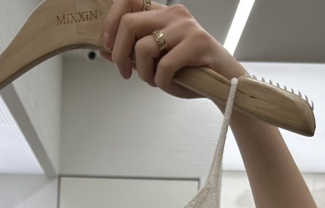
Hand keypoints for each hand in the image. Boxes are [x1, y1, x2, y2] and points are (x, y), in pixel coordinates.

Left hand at [101, 1, 244, 97]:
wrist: (221, 81)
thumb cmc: (187, 71)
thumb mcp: (153, 62)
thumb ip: (131, 54)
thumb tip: (103, 50)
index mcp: (161, 13)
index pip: (128, 0)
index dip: (111, 21)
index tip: (108, 45)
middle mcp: (172, 14)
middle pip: (129, 24)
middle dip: (120, 55)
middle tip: (125, 74)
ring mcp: (185, 26)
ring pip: (144, 47)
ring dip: (144, 73)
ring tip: (155, 80)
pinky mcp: (197, 42)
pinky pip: (164, 65)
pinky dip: (161, 80)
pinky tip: (169, 82)